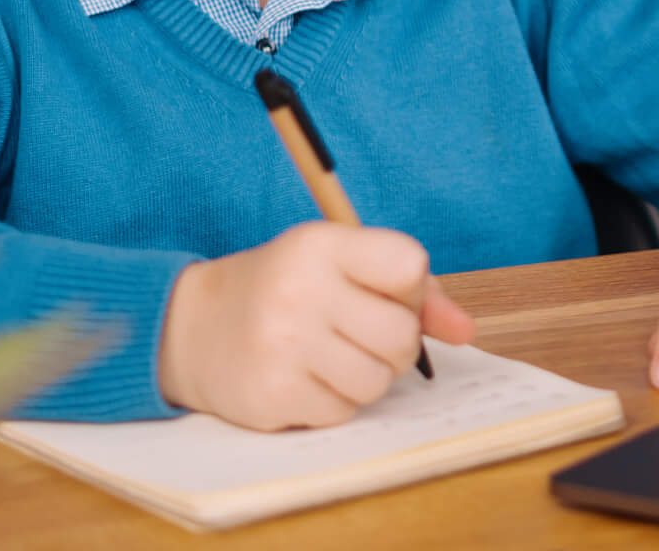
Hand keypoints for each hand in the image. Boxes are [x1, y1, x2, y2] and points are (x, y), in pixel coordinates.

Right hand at [157, 222, 476, 428]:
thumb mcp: (341, 264)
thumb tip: (465, 330)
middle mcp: (301, 290)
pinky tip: (305, 379)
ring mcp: (283, 345)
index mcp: (322, 245)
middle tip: (362, 335)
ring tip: (333, 357)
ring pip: (377, 381)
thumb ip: (413, 290)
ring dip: (366, 377)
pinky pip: (343, 412)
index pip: (409, 265)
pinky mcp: (272, 395)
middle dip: (395, 343)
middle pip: (401, 335)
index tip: (385, 292)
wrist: (193, 327)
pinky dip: (334, 402)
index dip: (410, 289)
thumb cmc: (286, 289)